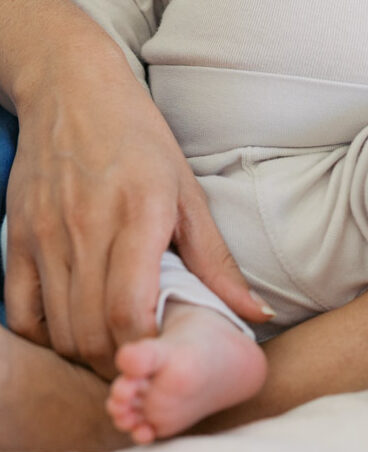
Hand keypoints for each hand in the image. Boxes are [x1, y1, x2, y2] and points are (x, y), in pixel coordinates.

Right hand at [4, 41, 271, 378]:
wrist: (71, 89)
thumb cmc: (138, 137)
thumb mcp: (187, 189)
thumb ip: (217, 260)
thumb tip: (259, 313)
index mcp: (139, 213)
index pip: (130, 312)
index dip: (147, 350)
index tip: (166, 358)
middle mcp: (87, 226)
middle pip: (94, 332)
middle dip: (122, 362)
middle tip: (146, 360)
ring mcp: (46, 233)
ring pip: (60, 329)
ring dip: (88, 353)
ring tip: (116, 347)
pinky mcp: (17, 236)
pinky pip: (20, 313)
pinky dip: (47, 335)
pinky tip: (74, 326)